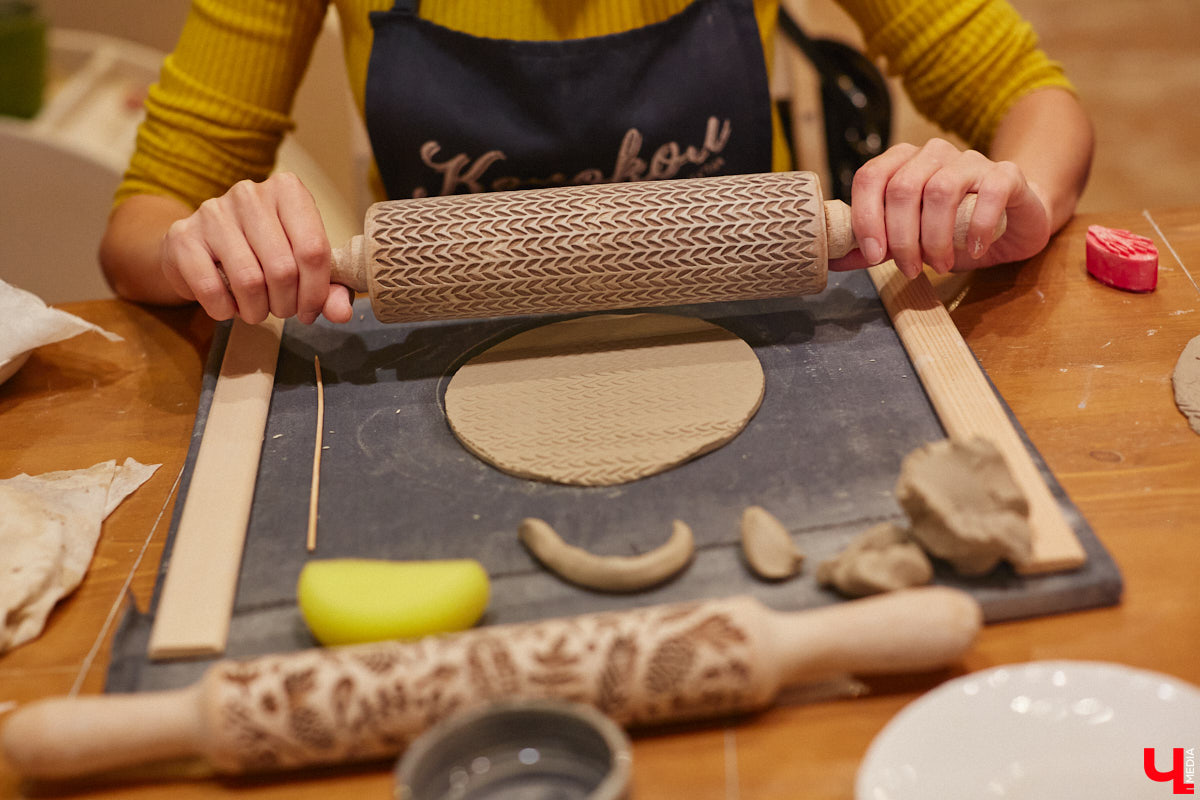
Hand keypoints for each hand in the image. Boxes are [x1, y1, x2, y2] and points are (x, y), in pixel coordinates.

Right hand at [159, 172, 353, 323]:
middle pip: (283, 268)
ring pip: (249, 281)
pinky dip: (225, 310)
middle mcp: (250, 193)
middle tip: (281, 311)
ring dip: (257, 310)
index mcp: (288, 190)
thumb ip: (328, 287)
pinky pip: (211, 288)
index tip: (309, 312)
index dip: (316, 292)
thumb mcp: (301, 263)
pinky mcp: (183, 236)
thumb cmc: (261, 252)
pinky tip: (228, 307)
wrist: (200, 246)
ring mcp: (213, 211)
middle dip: (286, 304)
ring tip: (256, 311)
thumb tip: (341, 312)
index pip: (313, 250)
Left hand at [829, 139, 1052, 277]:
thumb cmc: (954, 230)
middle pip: (902, 189)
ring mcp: (970, 160)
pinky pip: (988, 194)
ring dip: (935, 238)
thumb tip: (834, 259)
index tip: (874, 255)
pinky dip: (976, 227)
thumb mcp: (909, 241)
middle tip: (911, 269)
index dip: (866, 218)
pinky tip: (973, 249)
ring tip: (940, 264)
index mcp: (902, 162)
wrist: (1013, 222)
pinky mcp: (1005, 174)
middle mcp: (933, 153)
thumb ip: (874, 247)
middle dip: (902, 238)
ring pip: (940, 191)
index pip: (870, 177)